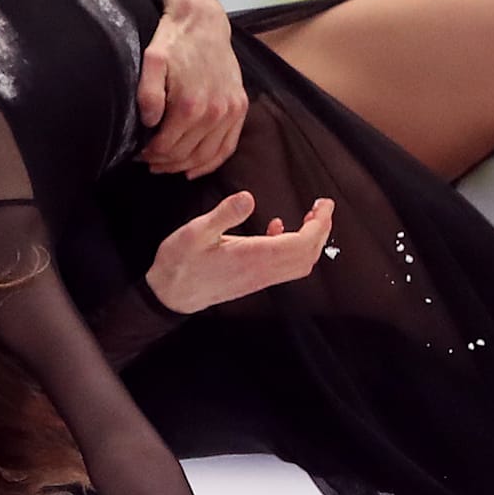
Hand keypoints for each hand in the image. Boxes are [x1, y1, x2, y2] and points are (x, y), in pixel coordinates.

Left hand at [137, 0, 245, 178]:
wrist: (203, 21)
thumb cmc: (174, 41)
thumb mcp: (152, 61)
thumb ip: (147, 94)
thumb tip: (150, 124)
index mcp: (190, 105)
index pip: (166, 147)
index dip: (150, 155)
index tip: (139, 153)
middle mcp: (214, 113)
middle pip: (185, 154)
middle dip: (164, 162)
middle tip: (148, 160)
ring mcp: (230, 112)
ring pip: (205, 156)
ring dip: (184, 166)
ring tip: (166, 165)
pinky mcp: (240, 108)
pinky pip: (227, 147)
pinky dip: (211, 163)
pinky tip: (194, 170)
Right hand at [146, 192, 334, 313]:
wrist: (169, 296)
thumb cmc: (179, 264)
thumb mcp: (196, 232)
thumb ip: (224, 214)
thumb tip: (248, 197)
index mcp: (253, 257)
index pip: (301, 244)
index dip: (319, 224)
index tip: (324, 204)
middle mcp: (261, 271)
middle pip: (307, 256)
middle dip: (321, 231)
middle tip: (322, 207)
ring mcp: (258, 278)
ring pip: (298, 264)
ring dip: (309, 241)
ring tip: (308, 217)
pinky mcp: (252, 280)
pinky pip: (281, 266)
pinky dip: (290, 247)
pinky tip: (277, 228)